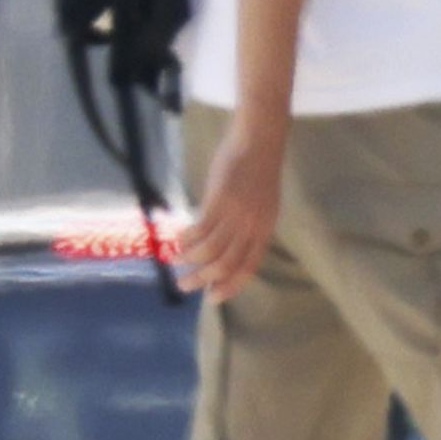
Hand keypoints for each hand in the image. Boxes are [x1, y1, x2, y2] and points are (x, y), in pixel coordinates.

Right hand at [175, 114, 289, 303]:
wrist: (258, 142)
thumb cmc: (257, 173)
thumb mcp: (261, 206)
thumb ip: (247, 228)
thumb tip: (225, 249)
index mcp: (264, 230)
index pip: (247, 267)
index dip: (230, 286)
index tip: (212, 297)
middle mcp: (252, 227)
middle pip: (226, 264)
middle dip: (203, 279)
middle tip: (185, 285)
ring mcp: (236, 214)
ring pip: (210, 250)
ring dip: (190, 259)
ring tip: (176, 261)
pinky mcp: (219, 200)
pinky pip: (200, 228)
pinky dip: (187, 238)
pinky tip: (178, 239)